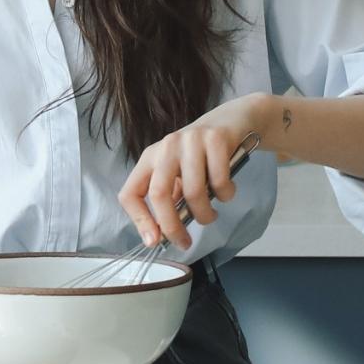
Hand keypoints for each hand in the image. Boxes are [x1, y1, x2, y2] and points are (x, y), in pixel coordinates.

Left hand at [117, 96, 277, 252]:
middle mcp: (165, 147)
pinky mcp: (215, 139)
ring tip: (211, 215)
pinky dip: (226, 195)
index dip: (139, 220)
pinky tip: (227, 191)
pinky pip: (219, 181)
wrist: (232, 121)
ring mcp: (190, 141)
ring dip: (205, 214)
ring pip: (193, 192)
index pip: (130, 192)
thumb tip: (162, 235)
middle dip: (172, 226)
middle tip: (185, 242)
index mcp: (150, 158)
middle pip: (159, 194)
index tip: (154, 241)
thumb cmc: (202, 155)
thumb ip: (171, 198)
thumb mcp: (180, 174)